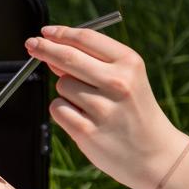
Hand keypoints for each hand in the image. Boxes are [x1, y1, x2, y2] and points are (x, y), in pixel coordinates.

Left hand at [26, 24, 188, 188]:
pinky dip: (63, 112)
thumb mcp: (127, 80)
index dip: (61, 33)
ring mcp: (102, 108)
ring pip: (62, 86)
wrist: (156, 156)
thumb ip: (93, 64)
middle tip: (32, 45)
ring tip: (89, 106)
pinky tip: (83, 120)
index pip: (86, 39)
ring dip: (66, 93)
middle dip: (45, 49)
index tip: (45, 32)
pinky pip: (58, 109)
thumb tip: (54, 52)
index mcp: (129, 63)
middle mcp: (117, 83)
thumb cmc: (136, 113)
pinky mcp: (87, 132)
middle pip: (67, 57)